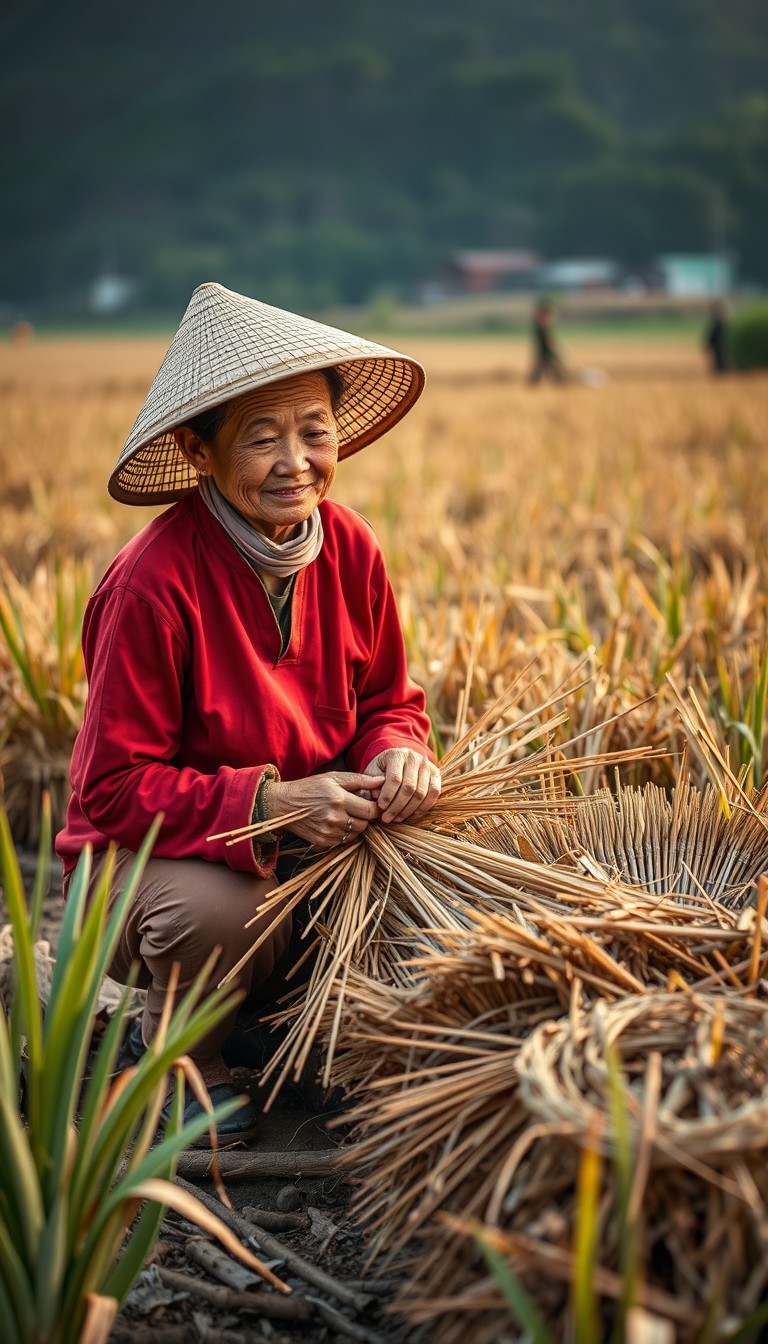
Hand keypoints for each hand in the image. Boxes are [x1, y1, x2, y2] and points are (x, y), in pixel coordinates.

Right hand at [265, 771, 383, 849]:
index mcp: (339, 799)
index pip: (371, 810)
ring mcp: (328, 832)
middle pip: (365, 824)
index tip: (370, 803)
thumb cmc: (311, 788)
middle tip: (357, 809)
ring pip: (356, 834)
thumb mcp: (334, 778)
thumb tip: (382, 781)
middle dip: (365, 817)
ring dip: (356, 826)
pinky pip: (344, 841)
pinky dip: (344, 833)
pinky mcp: (323, 842)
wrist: (285, 805)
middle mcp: (334, 817)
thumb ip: (360, 780)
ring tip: (346, 815)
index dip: (374, 807)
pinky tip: (336, 823)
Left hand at [364, 749, 440, 824]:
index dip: (388, 795)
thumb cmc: (381, 770)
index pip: (394, 778)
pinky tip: (413, 814)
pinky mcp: (435, 774)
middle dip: (397, 806)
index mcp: (396, 754)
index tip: (380, 807)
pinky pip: (434, 792)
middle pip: (409, 787)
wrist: (396, 763)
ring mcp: (427, 765)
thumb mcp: (371, 772)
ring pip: (421, 792)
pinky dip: (424, 806)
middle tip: (387, 818)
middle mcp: (414, 757)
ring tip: (397, 819)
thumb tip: (377, 795)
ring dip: (409, 810)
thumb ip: (370, 783)